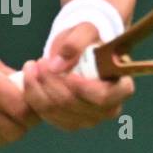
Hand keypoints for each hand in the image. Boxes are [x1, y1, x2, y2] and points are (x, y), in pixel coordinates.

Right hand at [0, 53, 38, 146]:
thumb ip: (6, 75)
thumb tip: (27, 85)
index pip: (26, 109)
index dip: (34, 110)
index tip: (32, 105)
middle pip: (18, 130)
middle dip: (24, 124)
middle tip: (19, 115)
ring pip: (3, 139)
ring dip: (7, 131)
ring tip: (0, 119)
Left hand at [19, 23, 135, 131]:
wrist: (81, 50)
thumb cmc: (90, 39)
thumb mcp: (86, 30)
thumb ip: (76, 42)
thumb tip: (57, 64)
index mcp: (121, 88)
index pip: (103, 97)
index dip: (83, 88)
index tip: (67, 73)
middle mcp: (108, 109)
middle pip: (74, 105)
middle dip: (52, 82)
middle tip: (41, 61)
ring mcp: (88, 119)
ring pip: (56, 111)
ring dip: (38, 88)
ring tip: (34, 65)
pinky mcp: (68, 122)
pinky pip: (45, 115)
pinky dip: (33, 96)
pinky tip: (30, 77)